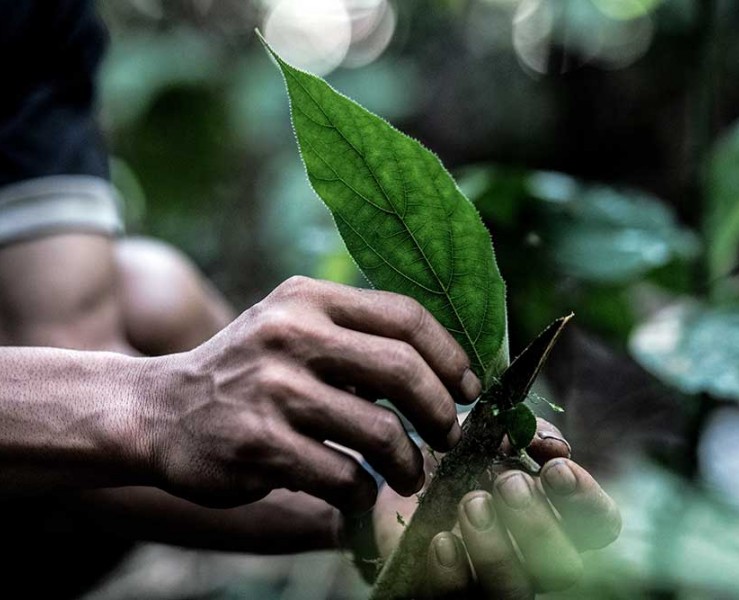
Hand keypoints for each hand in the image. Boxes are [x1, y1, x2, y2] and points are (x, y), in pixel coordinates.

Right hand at [142, 276, 481, 509]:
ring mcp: (272, 390)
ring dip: (409, 463)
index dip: (449, 355)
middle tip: (449, 435)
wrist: (158, 410)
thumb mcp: (291, 329)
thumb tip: (443, 369)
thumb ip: (354, 337)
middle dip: (440, 411)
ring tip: (410, 474)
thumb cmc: (246, 373)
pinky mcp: (258, 445)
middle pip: (402, 369)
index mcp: (307, 300)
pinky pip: (343, 477)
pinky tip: (359, 491)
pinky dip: (364, 492)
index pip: (404, 316)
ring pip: (380, 432)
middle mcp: (289, 335)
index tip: (468, 388)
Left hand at [374, 420, 620, 598]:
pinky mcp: (450, 597)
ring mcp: (491, 584)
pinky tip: (441, 540)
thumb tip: (553, 445)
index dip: (586, 499)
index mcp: (552, 515)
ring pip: (516, 591)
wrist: (393, 484)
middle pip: (565, 565)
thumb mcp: (485, 432)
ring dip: (498, 547)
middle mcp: (531, 559)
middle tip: (508, 483)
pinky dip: (452, 572)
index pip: (599, 523)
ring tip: (471, 504)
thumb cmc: (452, 458)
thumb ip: (522, 430)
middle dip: (539, 522)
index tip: (555, 468)